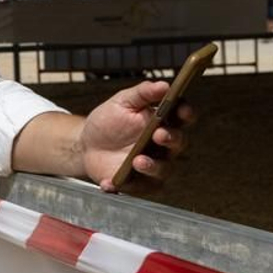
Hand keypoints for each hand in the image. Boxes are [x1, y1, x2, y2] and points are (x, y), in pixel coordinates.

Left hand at [79, 81, 195, 192]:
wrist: (86, 144)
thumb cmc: (109, 121)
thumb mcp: (122, 102)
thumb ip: (142, 94)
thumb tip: (164, 85)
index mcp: (164, 122)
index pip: (183, 117)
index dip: (186, 114)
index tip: (181, 110)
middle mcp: (164, 146)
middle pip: (179, 143)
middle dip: (171, 139)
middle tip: (158, 135)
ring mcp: (154, 165)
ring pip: (164, 169)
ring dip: (153, 166)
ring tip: (138, 160)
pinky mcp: (140, 183)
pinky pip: (137, 188)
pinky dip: (123, 185)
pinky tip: (109, 182)